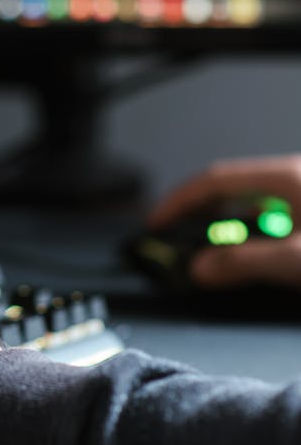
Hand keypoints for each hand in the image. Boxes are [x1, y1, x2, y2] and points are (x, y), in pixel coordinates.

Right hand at [146, 154, 300, 288]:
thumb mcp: (294, 258)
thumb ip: (244, 262)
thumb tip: (200, 268)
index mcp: (286, 175)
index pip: (215, 180)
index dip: (180, 200)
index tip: (157, 222)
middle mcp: (293, 180)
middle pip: (231, 192)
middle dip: (199, 215)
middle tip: (173, 236)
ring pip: (252, 209)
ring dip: (227, 232)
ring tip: (207, 254)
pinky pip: (270, 222)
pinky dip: (249, 239)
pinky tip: (248, 258)